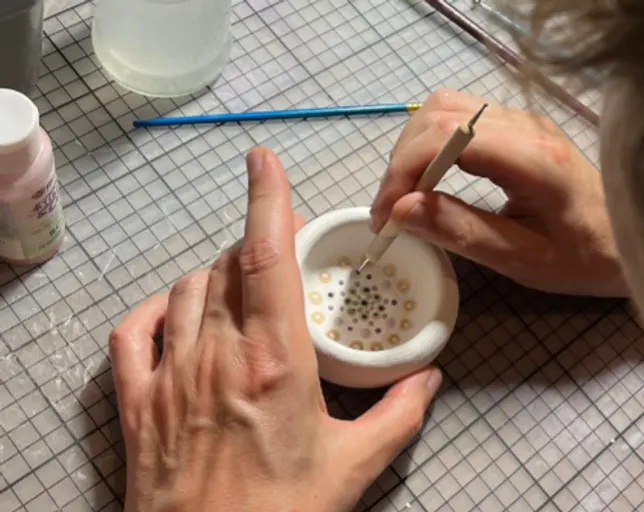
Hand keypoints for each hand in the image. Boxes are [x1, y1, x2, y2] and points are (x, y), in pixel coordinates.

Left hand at [109, 147, 441, 511]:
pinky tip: (175, 314)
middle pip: (228, 268)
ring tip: (242, 293)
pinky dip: (155, 310)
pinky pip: (133, 332)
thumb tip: (428, 378)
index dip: (266, 200)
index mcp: (273, 363)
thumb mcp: (354, 467)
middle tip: (283, 261)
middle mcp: (216, 356)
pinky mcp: (136, 402)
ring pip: (186, 290)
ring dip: (215, 277)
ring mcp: (169, 375)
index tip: (264, 161)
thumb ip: (399, 415)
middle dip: (255, 249)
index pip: (265, 258)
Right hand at [370, 89, 626, 296]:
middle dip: (402, 162)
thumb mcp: (523, 260)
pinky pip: (461, 117)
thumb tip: (401, 210)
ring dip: (414, 148)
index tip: (386, 217)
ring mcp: (525, 120)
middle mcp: (528, 125)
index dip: (404, 172)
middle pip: (441, 114)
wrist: (633, 241)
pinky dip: (432, 144)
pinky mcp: (520, 126)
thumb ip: (462, 232)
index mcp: (534, 158)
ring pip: (446, 107)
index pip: (448, 138)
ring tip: (407, 197)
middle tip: (391, 213)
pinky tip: (430, 181)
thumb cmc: (586, 259)